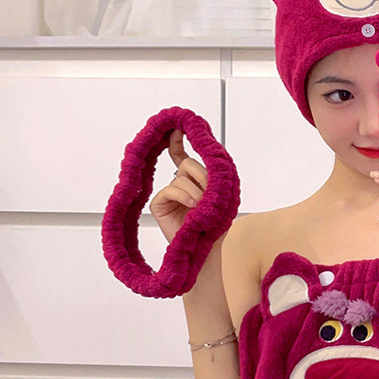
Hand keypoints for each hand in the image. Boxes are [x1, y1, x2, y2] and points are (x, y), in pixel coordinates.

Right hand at [149, 129, 208, 243]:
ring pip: (180, 176)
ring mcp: (168, 195)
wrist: (208, 251)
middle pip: (187, 163)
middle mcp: (179, 186)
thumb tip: (205, 152)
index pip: (181, 155)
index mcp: (193, 182)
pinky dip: (184, 196)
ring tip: (202, 207)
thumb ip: (211, 175)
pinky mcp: (159, 205)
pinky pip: (170, 189)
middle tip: (211, 193)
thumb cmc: (215, 226)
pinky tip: (192, 207)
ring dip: (197, 191)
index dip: (178, 140)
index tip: (178, 127)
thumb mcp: (219, 196)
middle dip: (203, 177)